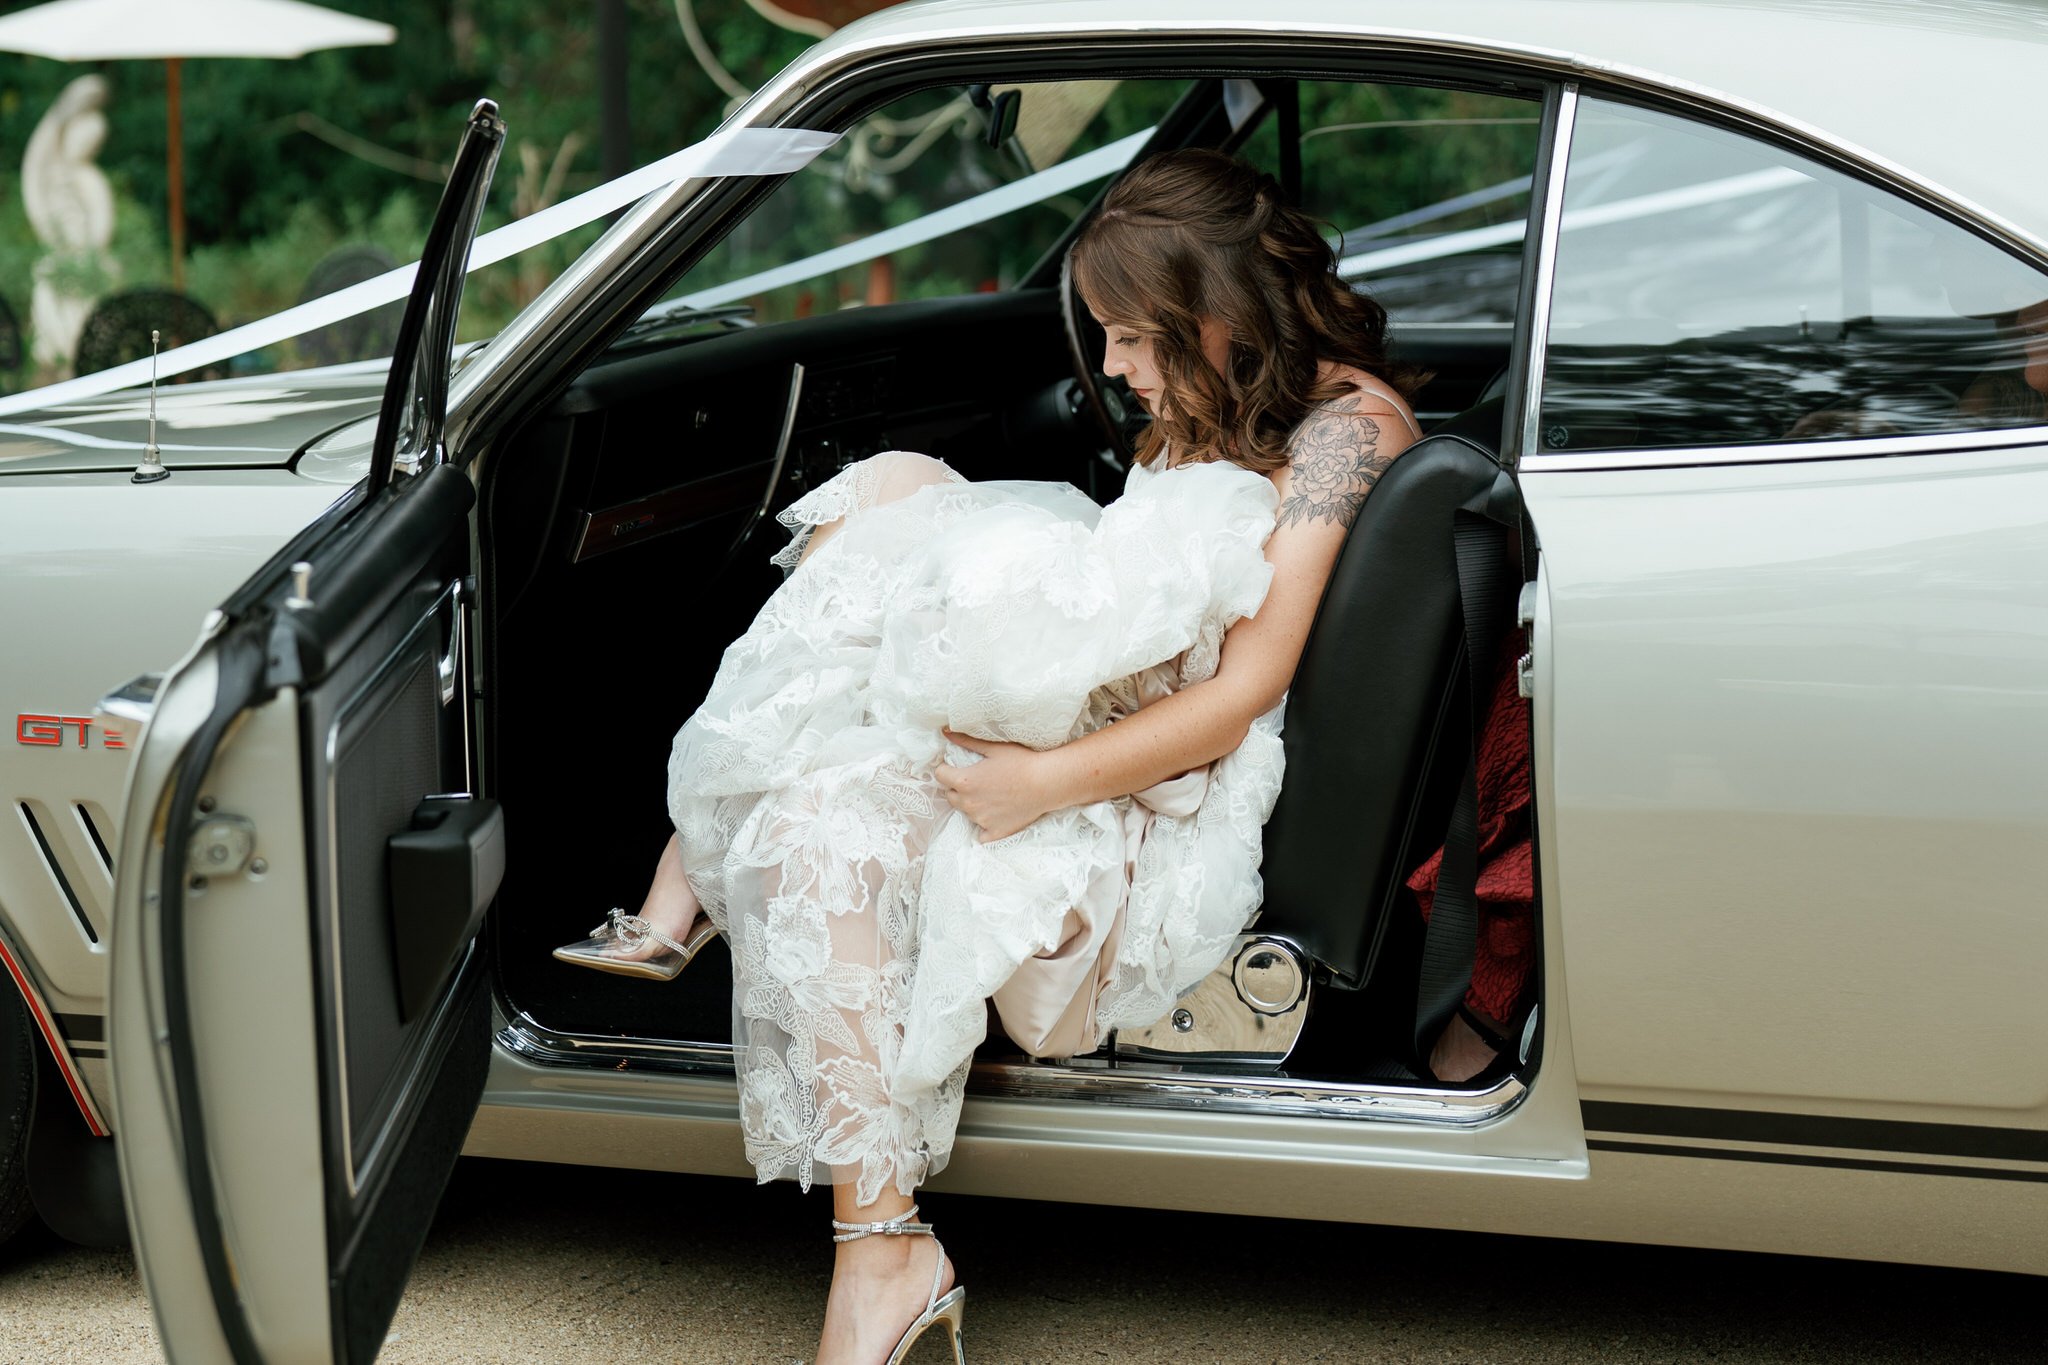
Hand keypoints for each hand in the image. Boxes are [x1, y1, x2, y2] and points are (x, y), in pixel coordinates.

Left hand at [934, 728, 1055, 840]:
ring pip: (965, 812)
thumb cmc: (1021, 762)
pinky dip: (984, 826)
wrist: (1047, 783)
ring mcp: (981, 820)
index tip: (957, 767)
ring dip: (972, 804)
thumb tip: (945, 732)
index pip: (939, 775)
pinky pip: (980, 834)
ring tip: (991, 794)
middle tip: (978, 780)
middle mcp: (968, 803)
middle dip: (958, 787)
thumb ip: (966, 740)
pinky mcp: (994, 832)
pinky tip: (995, 816)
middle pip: (950, 795)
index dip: (947, 769)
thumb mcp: (993, 748)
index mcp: (964, 781)